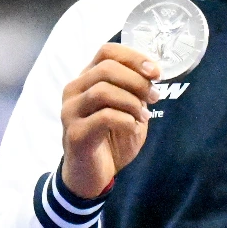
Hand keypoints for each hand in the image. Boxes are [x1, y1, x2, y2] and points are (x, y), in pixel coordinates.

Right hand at [60, 44, 160, 198]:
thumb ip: (135, 92)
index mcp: (87, 79)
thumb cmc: (110, 140)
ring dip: (132, 101)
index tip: (155, 72)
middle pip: (106, 68)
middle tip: (154, 97)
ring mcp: (71, 111)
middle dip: (137, 81)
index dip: (134, 57)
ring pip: (103, 91)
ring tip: (144, 116)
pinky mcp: (75, 134)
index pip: (107, 51)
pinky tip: (133, 127)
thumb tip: (152, 75)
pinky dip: (126, 120)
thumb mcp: (128, 111)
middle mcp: (74, 90)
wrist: (91, 176)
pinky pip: (104, 117)